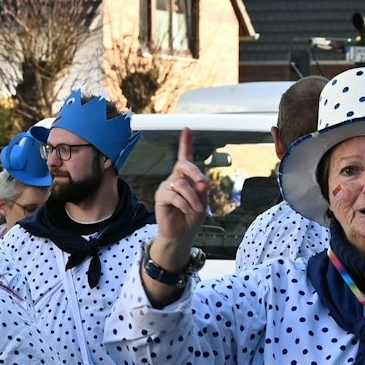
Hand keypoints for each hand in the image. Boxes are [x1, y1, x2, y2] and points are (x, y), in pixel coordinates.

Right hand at [149, 128, 208, 268]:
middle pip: (183, 165)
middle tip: (203, 183)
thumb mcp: (201, 203)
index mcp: (185, 178)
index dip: (185, 143)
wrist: (180, 235)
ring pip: (182, 184)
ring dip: (193, 198)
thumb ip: (202, 191)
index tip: (187, 129)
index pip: (184, 158)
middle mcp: (174, 179)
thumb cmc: (191, 218)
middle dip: (195, 172)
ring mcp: (166, 187)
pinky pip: (174, 196)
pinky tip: (189, 211)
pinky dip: (185, 204)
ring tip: (197, 210)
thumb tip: (203, 181)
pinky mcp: (161, 197)